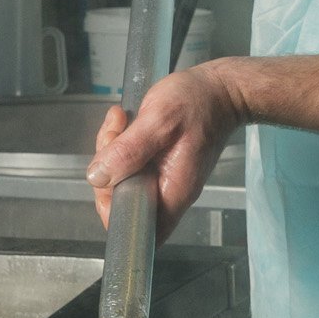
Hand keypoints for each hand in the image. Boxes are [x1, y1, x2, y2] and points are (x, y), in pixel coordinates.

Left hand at [85, 64, 244, 242]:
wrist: (220, 89)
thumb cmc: (198, 103)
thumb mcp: (160, 121)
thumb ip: (129, 151)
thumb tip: (98, 177)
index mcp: (173, 191)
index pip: (137, 227)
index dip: (113, 208)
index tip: (107, 176)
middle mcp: (166, 191)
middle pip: (121, 199)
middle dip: (107, 168)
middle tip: (114, 134)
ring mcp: (160, 177)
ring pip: (119, 178)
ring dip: (110, 149)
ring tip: (121, 120)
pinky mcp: (154, 163)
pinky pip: (126, 162)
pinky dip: (118, 141)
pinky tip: (124, 120)